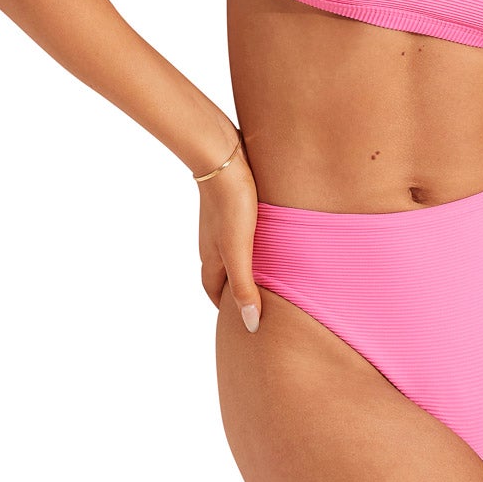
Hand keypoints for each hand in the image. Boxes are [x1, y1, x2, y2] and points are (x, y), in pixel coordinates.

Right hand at [196, 131, 262, 332]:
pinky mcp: (232, 203)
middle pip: (223, 272)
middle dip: (237, 288)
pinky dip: (253, 240)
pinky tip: (271, 234)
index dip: (227, 307)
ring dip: (247, 262)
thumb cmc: (231, 204)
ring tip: (270, 270)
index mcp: (211, 258)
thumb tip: (250, 325)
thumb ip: (244, 287)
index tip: (244, 320)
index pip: (214, 291)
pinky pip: (241, 229)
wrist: (222, 156)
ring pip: (232, 249)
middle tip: (259, 299)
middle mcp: (212, 242)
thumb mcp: (239, 251)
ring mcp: (221, 221)